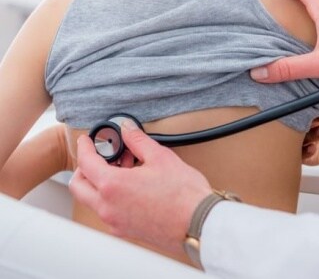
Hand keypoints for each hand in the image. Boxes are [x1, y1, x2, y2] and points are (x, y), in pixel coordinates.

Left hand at [69, 120, 211, 254]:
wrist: (198, 223)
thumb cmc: (183, 195)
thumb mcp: (160, 157)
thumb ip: (138, 141)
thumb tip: (127, 130)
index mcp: (112, 187)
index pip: (86, 163)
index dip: (84, 147)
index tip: (86, 140)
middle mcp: (108, 208)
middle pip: (78, 186)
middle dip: (84, 167)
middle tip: (100, 155)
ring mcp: (115, 222)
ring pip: (93, 200)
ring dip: (99, 182)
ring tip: (125, 168)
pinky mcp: (126, 231)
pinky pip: (107, 211)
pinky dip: (111, 196)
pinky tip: (133, 185)